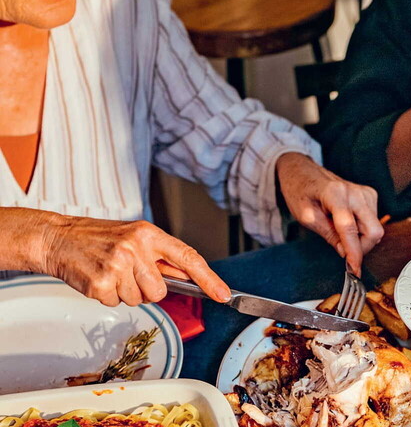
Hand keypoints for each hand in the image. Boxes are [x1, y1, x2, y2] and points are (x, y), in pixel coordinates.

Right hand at [39, 214, 229, 306]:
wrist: (60, 238)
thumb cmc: (100, 238)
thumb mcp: (137, 238)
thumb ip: (162, 257)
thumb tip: (191, 276)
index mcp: (150, 234)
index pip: (188, 258)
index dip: (209, 279)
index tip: (223, 294)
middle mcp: (136, 247)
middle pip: (160, 291)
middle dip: (147, 289)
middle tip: (128, 273)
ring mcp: (117, 265)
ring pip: (139, 300)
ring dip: (126, 293)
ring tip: (111, 273)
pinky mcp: (100, 282)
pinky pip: (116, 303)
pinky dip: (108, 297)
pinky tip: (99, 279)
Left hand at [276, 152, 382, 275]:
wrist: (303, 172)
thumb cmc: (300, 192)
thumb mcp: (306, 216)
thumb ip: (328, 234)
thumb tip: (346, 253)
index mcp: (335, 194)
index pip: (349, 228)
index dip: (354, 252)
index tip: (355, 269)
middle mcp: (355, 191)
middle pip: (373, 230)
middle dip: (361, 247)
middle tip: (344, 252)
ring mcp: (365, 192)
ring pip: (375, 228)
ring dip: (360, 238)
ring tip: (338, 230)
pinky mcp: (370, 194)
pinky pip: (374, 221)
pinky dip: (362, 229)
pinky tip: (346, 223)